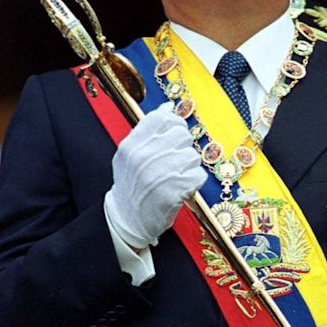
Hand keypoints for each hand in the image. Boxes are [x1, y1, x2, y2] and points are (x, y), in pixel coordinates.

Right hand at [105, 102, 205, 248]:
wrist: (128, 220)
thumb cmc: (131, 185)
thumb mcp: (130, 155)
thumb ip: (147, 130)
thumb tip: (168, 106)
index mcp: (132, 146)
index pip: (162, 118)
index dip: (173, 124)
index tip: (173, 136)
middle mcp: (144, 157)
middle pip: (182, 135)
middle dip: (182, 147)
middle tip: (173, 162)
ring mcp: (160, 174)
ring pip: (193, 155)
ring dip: (189, 167)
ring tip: (175, 176)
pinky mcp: (174, 191)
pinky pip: (198, 175)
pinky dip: (194, 182)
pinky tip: (181, 188)